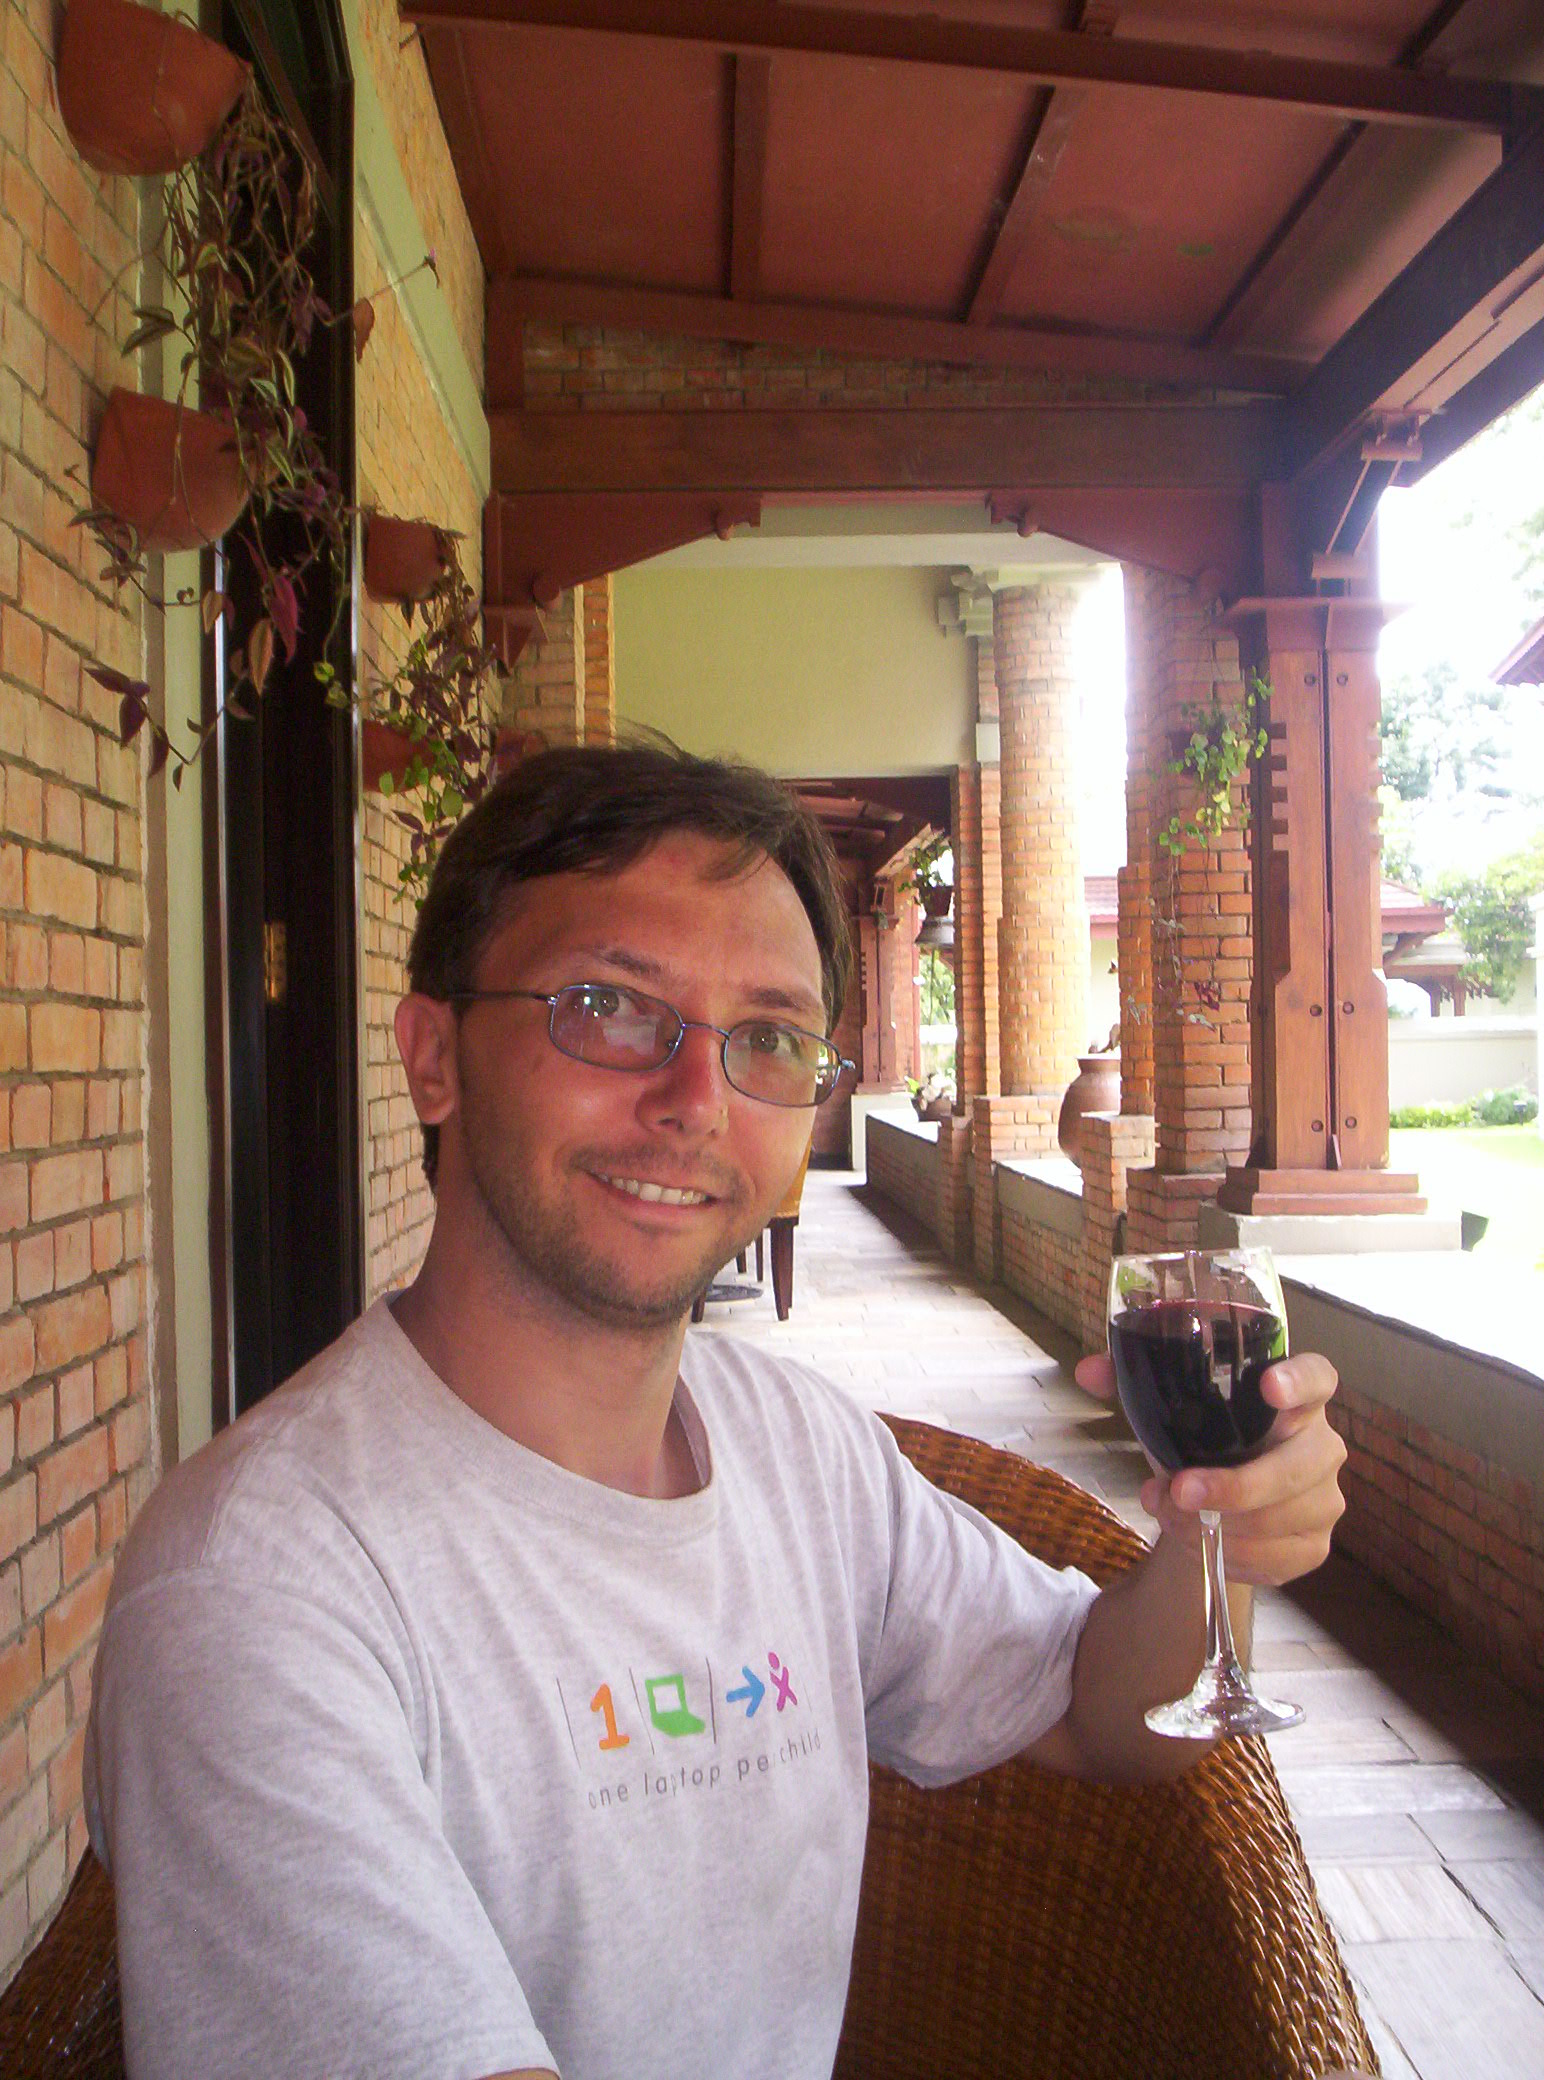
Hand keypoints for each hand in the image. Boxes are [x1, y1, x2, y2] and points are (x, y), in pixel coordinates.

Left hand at [1074, 1351, 1345, 1587]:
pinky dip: (1232, 1556)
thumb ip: (1127, 1382)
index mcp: (1292, 1396)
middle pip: (1297, 1465)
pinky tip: (1204, 1544)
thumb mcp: (1166, 1411)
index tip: (1268, 1386)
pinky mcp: (1314, 1545)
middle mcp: (1320, 1444)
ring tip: (1174, 1515)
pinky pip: (1276, 1558)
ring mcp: (1324, 1498)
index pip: (1317, 1377)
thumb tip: (1088, 1371)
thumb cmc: (1199, 1445)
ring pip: (1281, 1517)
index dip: (1299, 1381)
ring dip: (1220, 1524)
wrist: (1210, 1509)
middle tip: (1182, 1490)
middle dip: (1238, 1484)